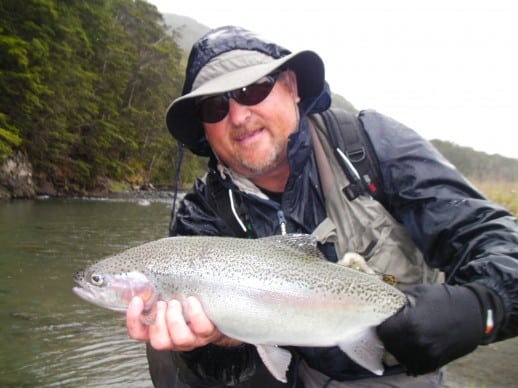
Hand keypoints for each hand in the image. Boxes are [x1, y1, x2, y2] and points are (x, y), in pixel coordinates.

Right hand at [126, 296, 240, 350]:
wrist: (220, 309)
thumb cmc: (190, 299)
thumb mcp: (169, 294)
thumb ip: (151, 289)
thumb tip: (132, 276)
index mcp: (161, 329)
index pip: (139, 333)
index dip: (134, 320)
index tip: (137, 300)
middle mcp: (175, 338)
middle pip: (159, 342)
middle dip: (158, 321)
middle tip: (163, 303)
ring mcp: (193, 337)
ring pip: (179, 339)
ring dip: (174, 319)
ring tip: (176, 302)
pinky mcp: (210, 332)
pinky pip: (202, 328)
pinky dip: (195, 314)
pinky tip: (192, 301)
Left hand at [377, 283, 500, 374]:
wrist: (475, 313)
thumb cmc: (445, 299)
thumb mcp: (418, 293)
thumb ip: (399, 304)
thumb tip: (384, 310)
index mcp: (410, 324)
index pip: (383, 332)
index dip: (384, 326)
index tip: (388, 322)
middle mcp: (417, 343)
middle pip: (390, 346)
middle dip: (391, 337)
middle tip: (396, 329)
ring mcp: (428, 355)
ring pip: (401, 358)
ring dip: (400, 349)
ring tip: (407, 337)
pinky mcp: (436, 363)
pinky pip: (415, 365)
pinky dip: (412, 357)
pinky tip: (417, 345)